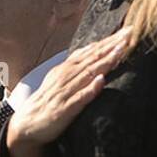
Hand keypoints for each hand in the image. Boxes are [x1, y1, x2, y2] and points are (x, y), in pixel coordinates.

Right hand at [4, 28, 130, 154]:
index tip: (127, 31)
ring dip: (104, 61)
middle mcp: (65, 76)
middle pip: (92, 57)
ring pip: (87, 73)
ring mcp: (64, 92)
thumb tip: (96, 49)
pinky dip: (89, 89)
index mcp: (66, 68)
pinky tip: (100, 81)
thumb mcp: (61, 79)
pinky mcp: (63, 109)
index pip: (91, 51)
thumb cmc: (49, 101)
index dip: (109, 41)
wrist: (27, 125)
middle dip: (111, 45)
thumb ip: (78, 65)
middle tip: (129, 33)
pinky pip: (78, 98)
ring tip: (120, 51)